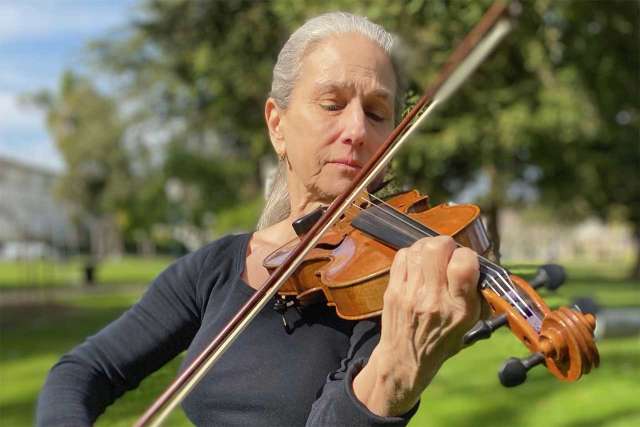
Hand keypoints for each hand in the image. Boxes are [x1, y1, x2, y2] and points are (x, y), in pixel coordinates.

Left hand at [353, 236, 480, 415]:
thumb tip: (475, 261)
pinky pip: (402, 256)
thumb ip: (474, 292)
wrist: (405, 358)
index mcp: (458, 308)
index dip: (467, 255)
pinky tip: (417, 265)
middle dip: (445, 244)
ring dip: (428, 247)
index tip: (466, 262)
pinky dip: (412, 254)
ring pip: (418, 249)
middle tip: (447, 254)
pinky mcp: (392, 289)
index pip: (463, 265)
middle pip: (436, 248)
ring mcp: (409, 293)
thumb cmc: (442, 340)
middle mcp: (433, 298)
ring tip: (432, 258)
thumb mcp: (469, 322)